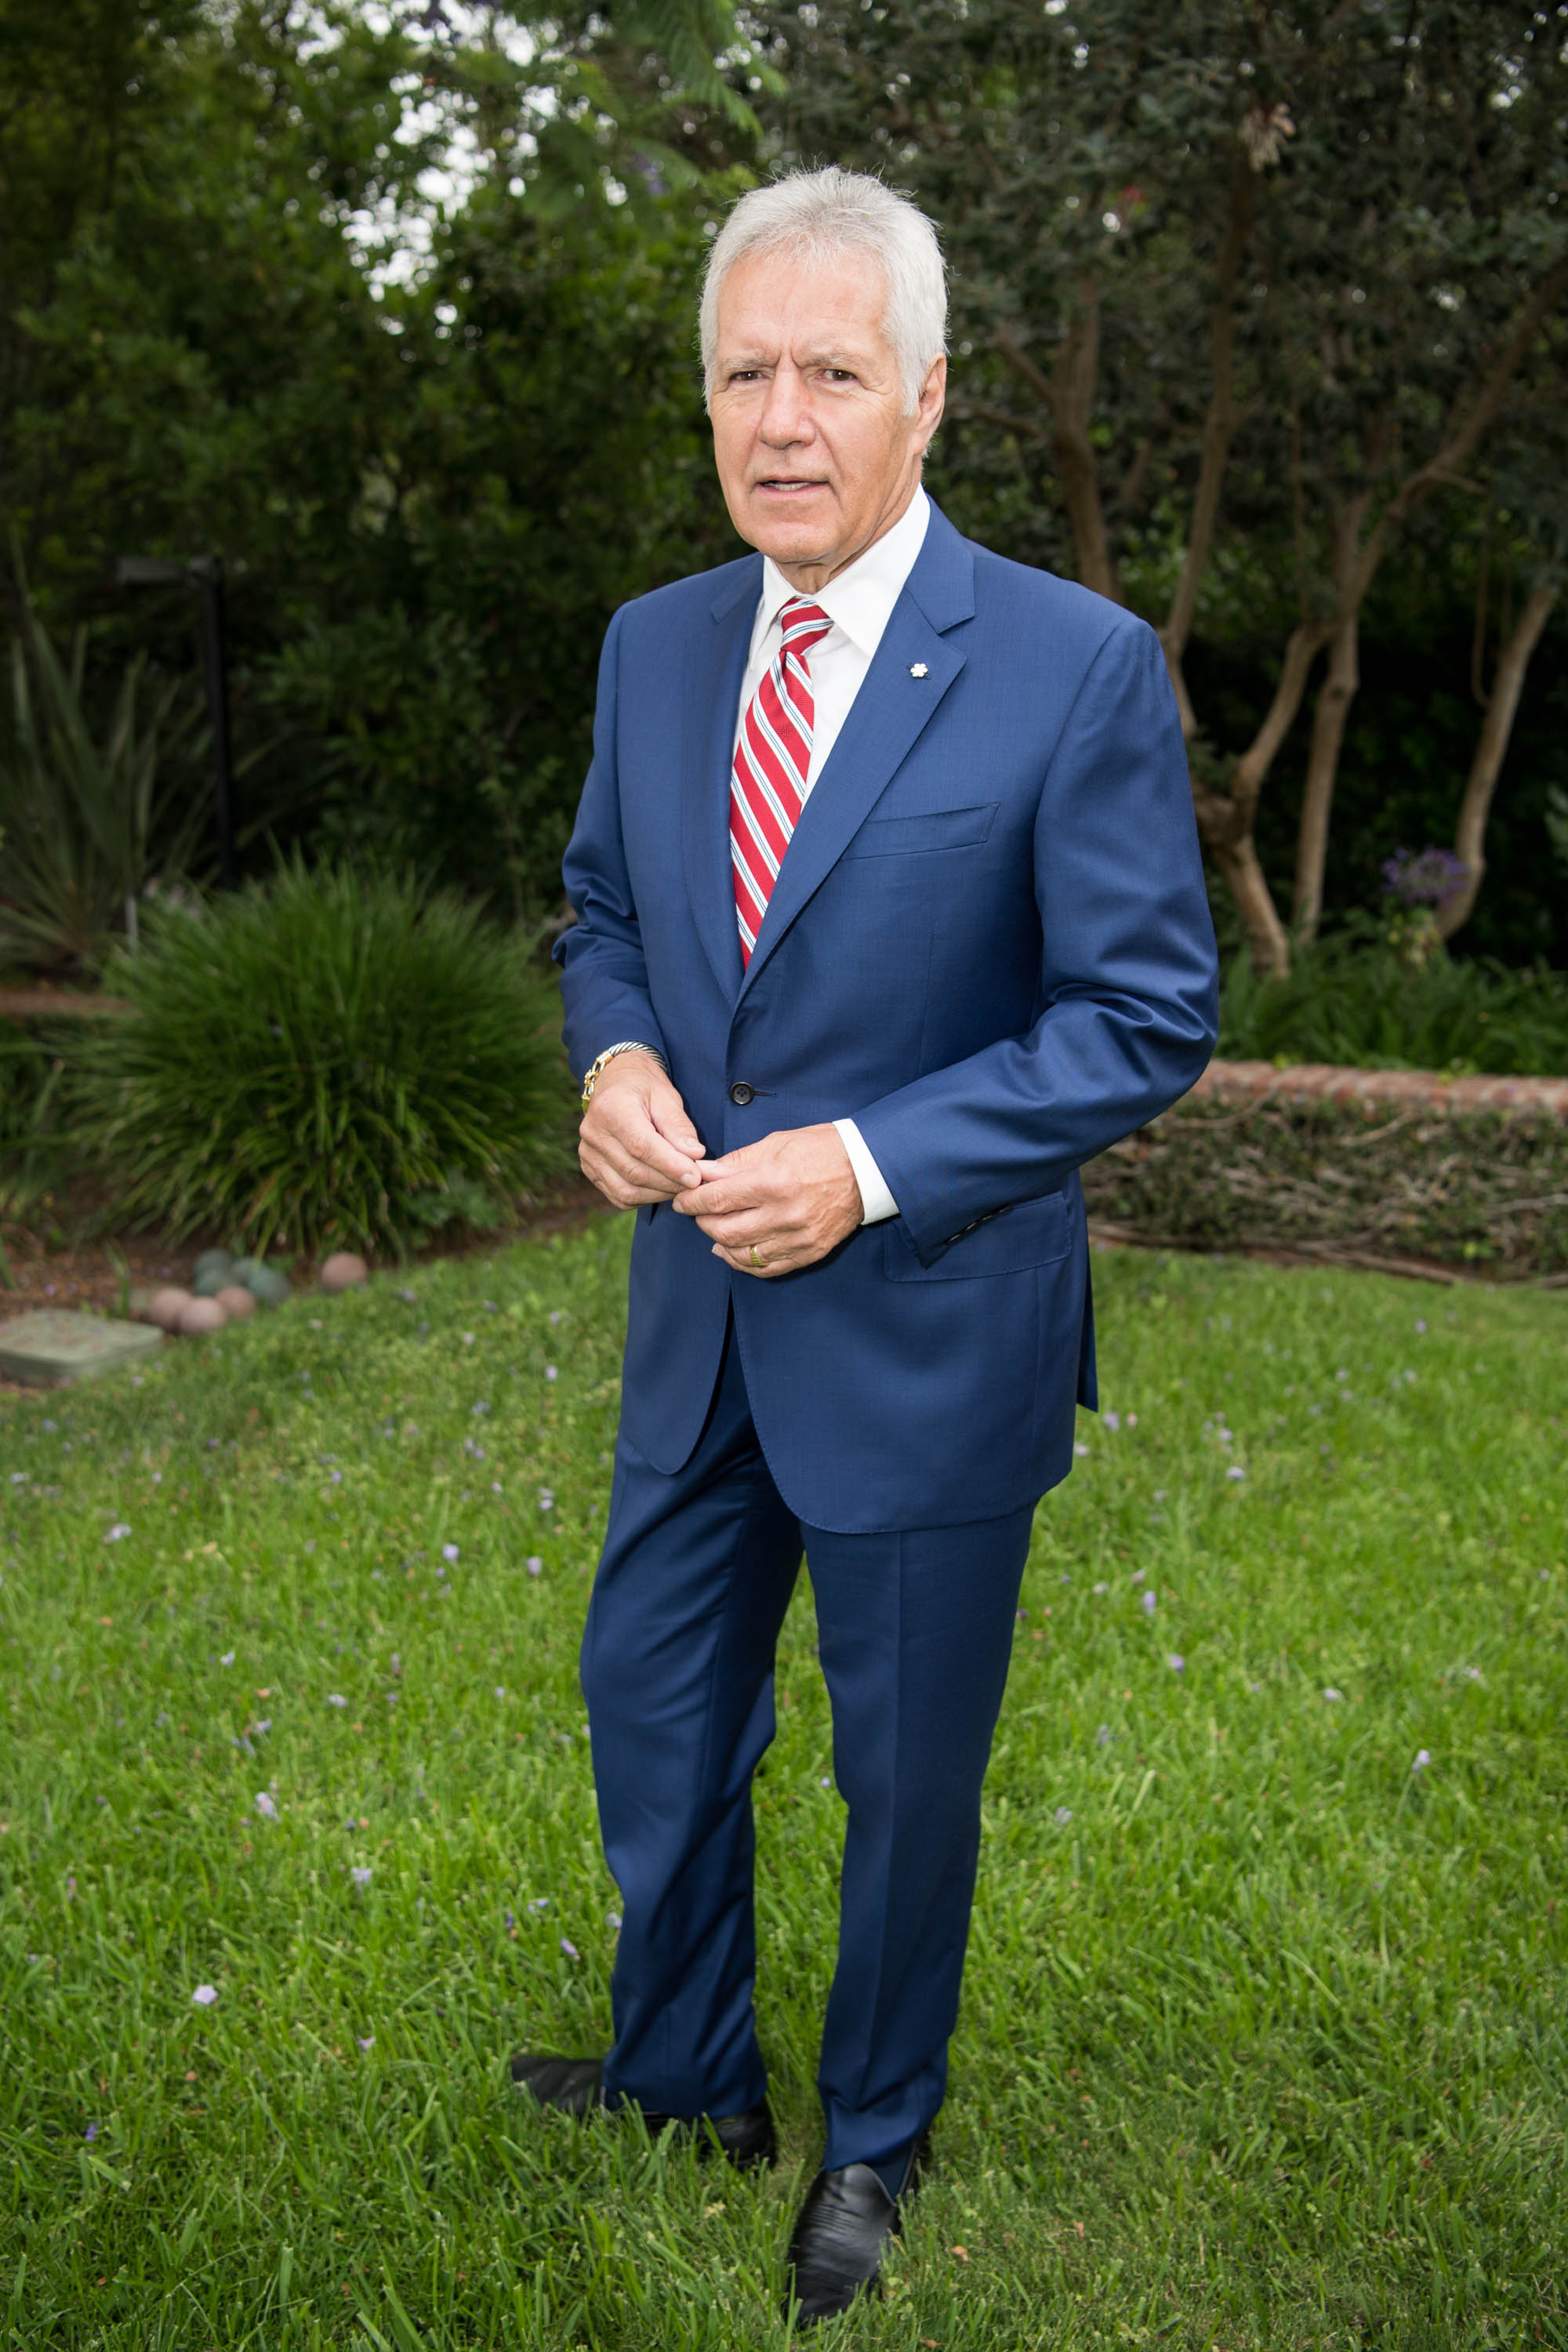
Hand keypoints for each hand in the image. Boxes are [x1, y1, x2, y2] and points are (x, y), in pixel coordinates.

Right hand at [578, 1053, 706, 1207]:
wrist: (615, 1082)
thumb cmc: (644, 1086)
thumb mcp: (666, 1096)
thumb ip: (679, 1126)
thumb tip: (694, 1156)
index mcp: (611, 1108)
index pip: (641, 1146)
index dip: (670, 1165)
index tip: (695, 1177)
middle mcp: (593, 1133)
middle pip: (634, 1172)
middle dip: (669, 1183)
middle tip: (695, 1183)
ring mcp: (588, 1153)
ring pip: (626, 1190)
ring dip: (658, 1194)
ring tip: (680, 1186)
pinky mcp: (589, 1168)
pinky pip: (618, 1195)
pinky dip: (643, 1198)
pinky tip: (661, 1188)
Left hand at [673, 1123, 862, 1276]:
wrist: (867, 1169)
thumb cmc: (821, 1150)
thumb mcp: (775, 1144)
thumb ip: (735, 1163)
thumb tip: (701, 1174)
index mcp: (774, 1181)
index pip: (716, 1199)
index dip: (691, 1201)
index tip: (681, 1199)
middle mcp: (785, 1214)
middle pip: (724, 1230)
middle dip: (702, 1222)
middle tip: (698, 1212)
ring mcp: (798, 1238)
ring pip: (740, 1253)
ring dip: (719, 1242)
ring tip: (715, 1229)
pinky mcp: (808, 1253)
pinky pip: (765, 1268)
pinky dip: (742, 1262)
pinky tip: (733, 1250)